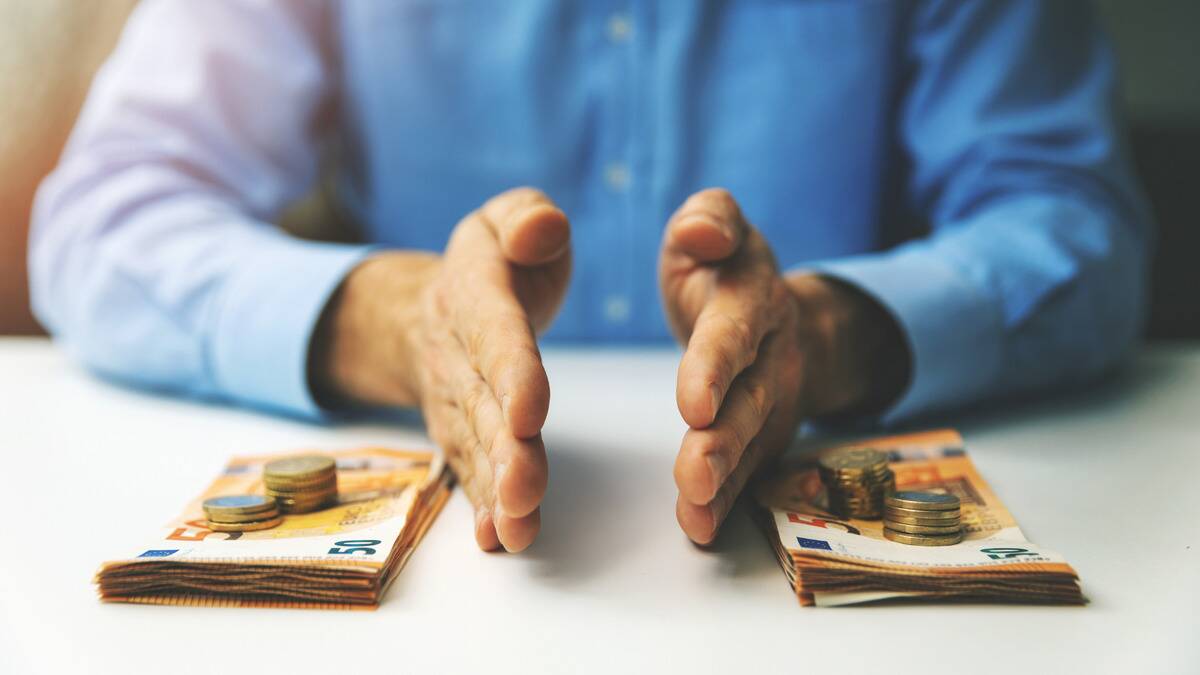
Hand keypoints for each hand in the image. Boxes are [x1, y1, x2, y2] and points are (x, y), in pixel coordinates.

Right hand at [312, 188, 570, 551]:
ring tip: (517, 527)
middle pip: (482, 404)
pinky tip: (498, 538)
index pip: (495, 334)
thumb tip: (543, 230)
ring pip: (474, 446)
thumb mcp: (507, 218)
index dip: (511, 373)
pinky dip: (480, 505)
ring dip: (494, 489)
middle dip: (503, 450)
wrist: (429, 310)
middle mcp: (458, 353)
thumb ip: (528, 218)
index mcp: (477, 294)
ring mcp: (455, 400)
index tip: (530, 412)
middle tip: (524, 490)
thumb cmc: (493, 262)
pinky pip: (468, 470)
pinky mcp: (460, 434)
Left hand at [659, 189, 907, 544]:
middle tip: (694, 475)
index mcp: (753, 297)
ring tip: (696, 511)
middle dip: (723, 441)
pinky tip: (700, 526)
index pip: (734, 332)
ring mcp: (774, 400)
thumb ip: (709, 219)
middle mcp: (772, 354)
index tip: (693, 403)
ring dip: (725, 480)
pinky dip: (727, 501)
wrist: (775, 311)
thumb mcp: (715, 224)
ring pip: (751, 443)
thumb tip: (701, 231)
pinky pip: (748, 471)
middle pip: (750, 400)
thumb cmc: (724, 266)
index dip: (715, 367)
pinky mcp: (764, 436)